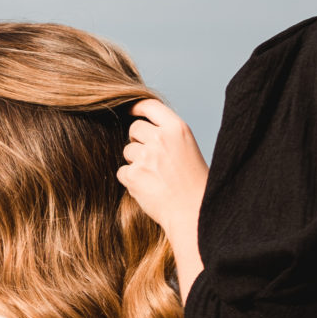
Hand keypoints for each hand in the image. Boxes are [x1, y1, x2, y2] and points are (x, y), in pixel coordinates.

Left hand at [116, 98, 208, 291]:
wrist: (193, 212)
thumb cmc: (193, 182)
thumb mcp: (187, 148)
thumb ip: (167, 134)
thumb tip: (139, 126)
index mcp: (177, 128)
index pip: (150, 105)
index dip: (137, 106)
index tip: (130, 110)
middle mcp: (160, 139)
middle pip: (135, 129)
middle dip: (138, 141)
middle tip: (153, 159)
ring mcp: (145, 157)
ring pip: (128, 151)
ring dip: (136, 162)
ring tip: (155, 176)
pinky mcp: (133, 175)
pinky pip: (123, 171)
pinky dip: (131, 180)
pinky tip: (149, 187)